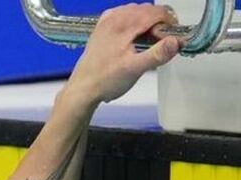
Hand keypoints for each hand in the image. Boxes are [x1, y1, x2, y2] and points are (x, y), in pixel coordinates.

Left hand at [67, 3, 181, 106]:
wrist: (82, 89)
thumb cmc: (104, 80)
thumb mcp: (136, 69)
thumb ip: (158, 54)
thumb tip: (176, 42)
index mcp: (122, 24)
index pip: (156, 12)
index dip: (170, 23)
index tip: (172, 38)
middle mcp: (113, 19)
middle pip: (147, 10)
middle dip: (159, 24)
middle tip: (161, 44)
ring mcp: (106, 23)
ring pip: (136, 12)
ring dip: (147, 23)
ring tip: (148, 43)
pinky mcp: (102, 29)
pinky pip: (124, 17)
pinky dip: (134, 24)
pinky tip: (135, 39)